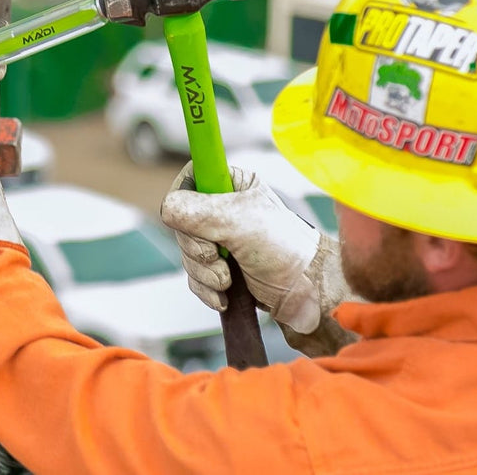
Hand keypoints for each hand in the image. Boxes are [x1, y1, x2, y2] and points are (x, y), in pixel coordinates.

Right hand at [160, 162, 324, 333]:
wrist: (310, 293)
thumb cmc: (285, 249)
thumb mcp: (239, 222)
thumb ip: (198, 211)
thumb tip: (166, 208)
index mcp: (232, 185)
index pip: (189, 180)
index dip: (186, 203)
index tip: (200, 224)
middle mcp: (224, 209)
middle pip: (181, 225)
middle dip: (198, 250)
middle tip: (222, 258)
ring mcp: (221, 240)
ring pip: (186, 254)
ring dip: (204, 274)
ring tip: (230, 280)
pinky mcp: (221, 268)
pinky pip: (194, 278)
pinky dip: (206, 290)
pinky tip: (226, 296)